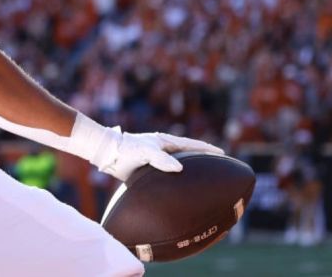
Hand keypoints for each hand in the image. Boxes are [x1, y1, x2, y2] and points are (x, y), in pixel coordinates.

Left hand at [95, 129, 224, 181]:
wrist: (109, 153)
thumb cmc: (127, 149)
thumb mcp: (145, 152)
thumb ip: (161, 159)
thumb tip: (179, 168)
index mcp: (166, 142)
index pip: (192, 145)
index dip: (207, 150)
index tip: (222, 155)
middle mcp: (164, 149)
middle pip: (188, 154)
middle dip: (201, 160)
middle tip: (217, 168)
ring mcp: (157, 158)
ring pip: (178, 165)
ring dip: (190, 170)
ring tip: (202, 180)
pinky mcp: (150, 169)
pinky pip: (168, 174)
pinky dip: (177, 180)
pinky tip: (180, 189)